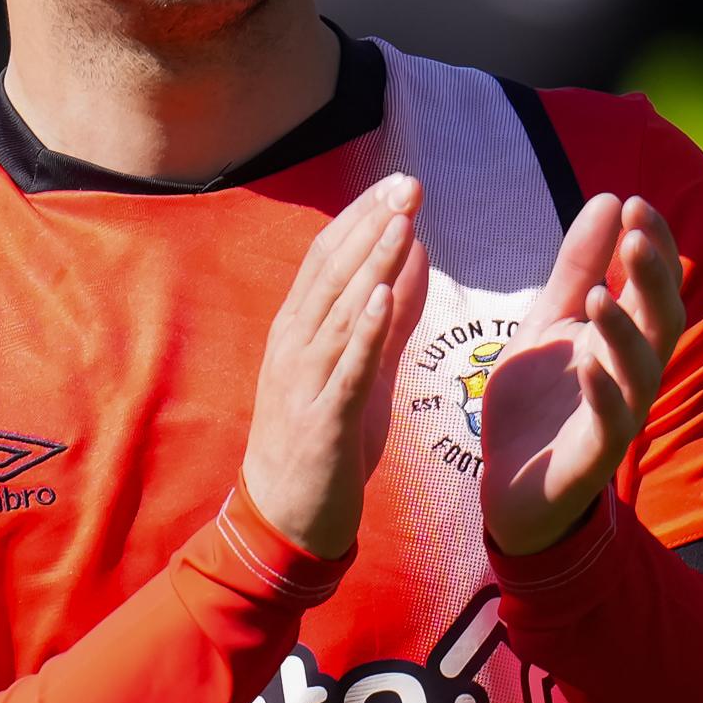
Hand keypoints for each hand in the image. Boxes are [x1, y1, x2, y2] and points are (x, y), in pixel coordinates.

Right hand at [240, 173, 430, 558]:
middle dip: (372, 225)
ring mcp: (304, 381)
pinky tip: (382, 297)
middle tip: (408, 185)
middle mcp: (294, 345)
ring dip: (372, 264)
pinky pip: (345, 369)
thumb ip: (389, 319)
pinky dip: (363, 331)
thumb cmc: (324, 443)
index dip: (363, 217)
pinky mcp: (323, 419)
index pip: (329, 257)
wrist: (285, 520)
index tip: (400, 183)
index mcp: (300, 329)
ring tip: (401, 222)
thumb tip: (416, 257)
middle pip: (333, 273)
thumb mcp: (363, 371)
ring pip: (339, 311)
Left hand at [481, 194, 686, 555]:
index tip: (636, 203)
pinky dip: (603, 393)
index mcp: (623, 340)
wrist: (512, 488)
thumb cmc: (539, 402)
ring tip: (598, 296)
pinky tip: (587, 365)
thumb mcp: (549, 322)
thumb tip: (610, 198)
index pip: (653, 285)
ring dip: (623, 331)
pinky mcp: (595, 457)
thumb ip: (577, 266)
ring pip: (641, 371)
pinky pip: (611, 424)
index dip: (653, 246)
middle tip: (635, 236)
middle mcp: (631, 375)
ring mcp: (618, 416)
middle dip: (651, 278)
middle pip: (661, 321)